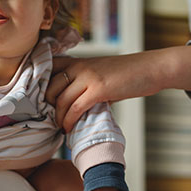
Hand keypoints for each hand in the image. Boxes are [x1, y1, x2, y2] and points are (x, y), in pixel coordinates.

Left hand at [47, 46, 190, 131]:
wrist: (151, 69)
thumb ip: (83, 85)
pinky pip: (75, 107)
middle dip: (45, 106)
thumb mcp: (99, 74)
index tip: (39, 103)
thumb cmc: (127, 74)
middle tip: (48, 120)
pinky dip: (68, 120)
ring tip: (60, 127)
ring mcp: (88, 77)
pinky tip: (68, 129)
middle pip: (49, 87)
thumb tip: (70, 104)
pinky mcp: (99, 89)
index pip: (47, 70)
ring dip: (57, 117)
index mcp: (77, 62)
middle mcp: (79, 66)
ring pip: (60, 99)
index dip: (40, 87)